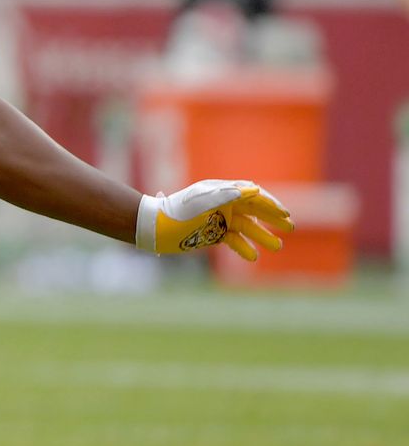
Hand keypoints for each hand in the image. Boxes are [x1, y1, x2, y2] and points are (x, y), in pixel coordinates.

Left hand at [138, 180, 293, 260]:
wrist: (155, 228)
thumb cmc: (178, 212)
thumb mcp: (202, 202)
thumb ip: (228, 195)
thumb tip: (255, 189)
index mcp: (222, 192)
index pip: (253, 195)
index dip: (270, 204)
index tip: (284, 214)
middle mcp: (223, 204)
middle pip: (254, 210)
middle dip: (272, 218)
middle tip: (290, 227)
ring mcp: (219, 219)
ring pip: (246, 227)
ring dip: (262, 236)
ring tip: (277, 247)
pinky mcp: (213, 234)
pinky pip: (234, 240)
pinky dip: (244, 247)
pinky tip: (254, 256)